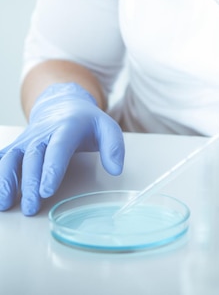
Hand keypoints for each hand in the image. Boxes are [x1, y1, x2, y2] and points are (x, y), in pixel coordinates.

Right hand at [0, 83, 123, 215]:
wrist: (62, 105)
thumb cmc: (86, 123)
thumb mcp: (107, 128)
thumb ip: (114, 147)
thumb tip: (116, 169)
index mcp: (67, 127)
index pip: (58, 147)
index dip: (52, 168)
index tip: (47, 189)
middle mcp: (43, 132)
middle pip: (33, 157)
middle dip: (29, 182)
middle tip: (31, 207)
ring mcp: (27, 139)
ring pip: (11, 157)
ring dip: (5, 180)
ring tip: (4, 204)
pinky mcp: (16, 146)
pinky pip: (1, 157)